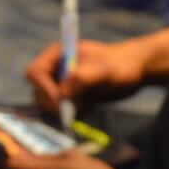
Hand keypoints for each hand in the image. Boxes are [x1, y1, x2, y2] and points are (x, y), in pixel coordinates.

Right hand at [25, 38, 147, 112]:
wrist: (133, 71)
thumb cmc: (118, 64)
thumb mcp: (102, 69)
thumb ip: (81, 78)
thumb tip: (62, 93)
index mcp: (56, 55)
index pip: (35, 72)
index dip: (43, 87)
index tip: (60, 98)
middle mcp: (55, 69)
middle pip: (38, 90)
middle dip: (52, 102)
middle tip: (73, 108)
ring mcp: (61, 83)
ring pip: (47, 102)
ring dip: (62, 109)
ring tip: (85, 105)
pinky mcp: (70, 96)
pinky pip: (61, 110)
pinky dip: (71, 113)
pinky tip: (89, 106)